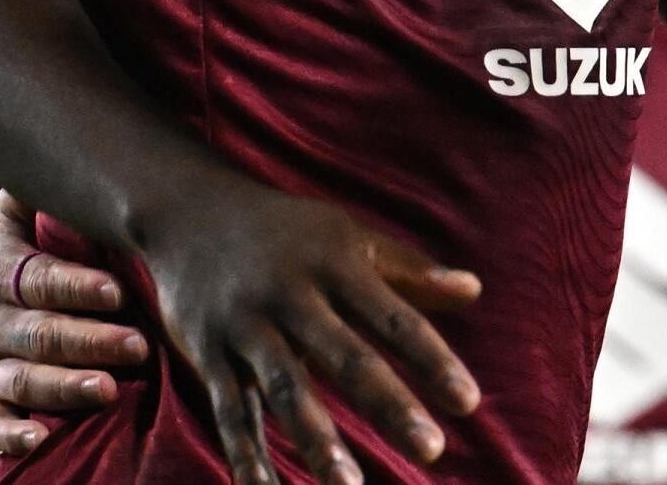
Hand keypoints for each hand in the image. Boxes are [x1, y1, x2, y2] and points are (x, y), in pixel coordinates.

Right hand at [0, 191, 148, 457]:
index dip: (76, 286)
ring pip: (24, 379)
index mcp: (7, 273)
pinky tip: (39, 439)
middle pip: (42, 333)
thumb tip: (46, 157)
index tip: (116, 292)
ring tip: (106, 391)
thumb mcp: (19, 229)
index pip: (41, 278)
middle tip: (138, 346)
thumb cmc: (24, 267)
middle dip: (90, 341)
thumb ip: (30, 199)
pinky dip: (13, 434)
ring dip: (64, 387)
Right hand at [136, 173, 481, 484]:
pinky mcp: (207, 353)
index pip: (395, 319)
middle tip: (432, 451)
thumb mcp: (348, 238)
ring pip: (285, 390)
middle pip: (347, 357)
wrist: (192, 211)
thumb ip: (409, 271)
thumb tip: (474, 291)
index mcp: (336, 265)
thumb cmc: (288, 232)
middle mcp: (292, 296)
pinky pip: (229, 411)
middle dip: (390, 406)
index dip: (433, 360)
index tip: (468, 403)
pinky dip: (246, 455)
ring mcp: (246, 326)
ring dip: (318, 441)